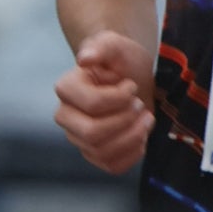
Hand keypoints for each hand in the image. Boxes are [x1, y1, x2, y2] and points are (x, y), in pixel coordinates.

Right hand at [55, 28, 156, 174]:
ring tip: (145, 118)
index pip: (91, 104)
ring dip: (133, 137)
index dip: (118, 98)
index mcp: (67, 88)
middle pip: (92, 133)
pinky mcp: (95, 153)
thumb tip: (85, 58)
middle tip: (138, 104)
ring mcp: (79, 137)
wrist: (133, 78)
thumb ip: (101, 46)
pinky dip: (133, 154)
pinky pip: (112, 166)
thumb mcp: (116, 45)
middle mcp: (67, 116)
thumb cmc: (122, 61)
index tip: (130, 86)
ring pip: (102, 152)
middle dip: (124, 121)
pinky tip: (142, 136)